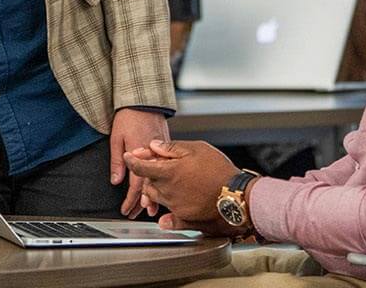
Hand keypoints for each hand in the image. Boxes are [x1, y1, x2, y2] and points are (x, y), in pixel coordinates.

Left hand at [109, 108, 169, 217]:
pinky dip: (162, 182)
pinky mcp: (167, 150)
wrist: (144, 101)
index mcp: (140, 156)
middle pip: (150, 187)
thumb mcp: (117, 139)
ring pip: (160, 181)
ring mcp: (162, 154)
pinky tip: (161, 188)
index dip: (130, 201)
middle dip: (142, 203)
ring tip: (149, 210)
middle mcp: (154, 158)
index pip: (136, 186)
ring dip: (154, 196)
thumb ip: (117, 162)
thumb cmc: (129, 117)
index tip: (125, 210)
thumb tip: (116, 181)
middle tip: (135, 214)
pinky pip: (165, 171)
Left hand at [124, 139, 240, 236]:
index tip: (129, 157)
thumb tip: (154, 146)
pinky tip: (165, 216)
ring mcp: (175, 206)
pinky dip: (164, 217)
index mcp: (169, 173)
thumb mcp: (197, 149)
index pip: (140, 167)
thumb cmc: (219, 171)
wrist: (236, 196)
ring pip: (157, 197)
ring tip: (170, 182)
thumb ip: (172, 148)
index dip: (132, 161)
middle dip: (148, 174)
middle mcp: (168, 191)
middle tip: (158, 166)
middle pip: (147, 183)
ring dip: (157, 189)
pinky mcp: (184, 217)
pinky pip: (168, 219)